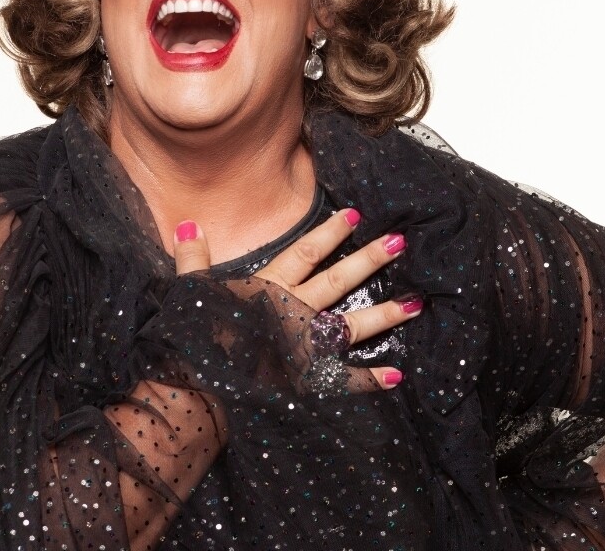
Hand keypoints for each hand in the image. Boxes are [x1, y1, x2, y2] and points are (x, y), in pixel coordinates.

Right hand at [173, 209, 421, 388]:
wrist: (200, 390)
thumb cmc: (198, 339)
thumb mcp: (191, 291)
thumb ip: (193, 257)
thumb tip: (188, 223)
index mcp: (269, 289)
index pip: (305, 253)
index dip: (330, 233)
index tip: (355, 215)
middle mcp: (294, 313)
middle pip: (338, 281)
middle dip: (369, 260)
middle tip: (399, 242)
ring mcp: (306, 347)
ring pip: (351, 324)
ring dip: (385, 314)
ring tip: (416, 303)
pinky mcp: (309, 380)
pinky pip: (345, 379)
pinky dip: (371, 378)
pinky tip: (397, 375)